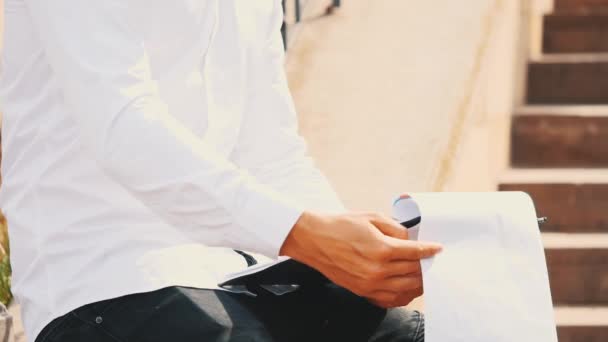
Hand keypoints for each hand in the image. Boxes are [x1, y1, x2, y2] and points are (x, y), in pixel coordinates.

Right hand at [280, 211, 441, 307]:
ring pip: (406, 289)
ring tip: (423, 274)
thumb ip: (395, 227)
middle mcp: (377, 270)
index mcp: (382, 249)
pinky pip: (390, 299)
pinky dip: (403, 295)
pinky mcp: (362, 291)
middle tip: (432, 260)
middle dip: (426, 265)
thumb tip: (410, 237)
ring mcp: (370, 284)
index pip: (415, 252)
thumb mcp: (371, 217)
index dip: (429, 249)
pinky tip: (407, 288)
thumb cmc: (340, 226)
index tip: (437, 248)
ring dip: (418, 282)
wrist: (314, 239)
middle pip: (413, 271)